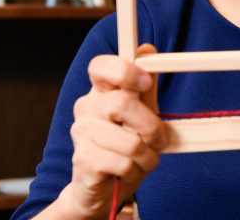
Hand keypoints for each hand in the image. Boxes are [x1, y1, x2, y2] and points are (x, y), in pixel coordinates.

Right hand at [60, 44, 166, 217]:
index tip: (146, 82)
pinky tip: (129, 171)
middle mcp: (86, 108)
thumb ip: (145, 89)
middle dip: (151, 126)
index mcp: (100, 92)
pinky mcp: (83, 159)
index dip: (124, 70)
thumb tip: (147, 50)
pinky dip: (136, 170)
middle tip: (158, 139)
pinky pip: (123, 162)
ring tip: (143, 159)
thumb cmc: (125, 149)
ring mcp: (81, 133)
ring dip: (147, 155)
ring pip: (129, 140)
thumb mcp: (141, 116)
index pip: (100, 66)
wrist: (103, 189)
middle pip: (123, 103)